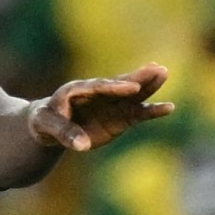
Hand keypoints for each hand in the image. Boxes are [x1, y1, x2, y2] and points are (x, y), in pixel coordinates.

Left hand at [29, 64, 174, 152]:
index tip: (131, 87)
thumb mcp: (46, 125)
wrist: (51, 125)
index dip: (115, 87)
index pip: (98, 87)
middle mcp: (98, 94)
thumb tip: (83, 146)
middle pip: (119, 85)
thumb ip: (64, 133)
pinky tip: (169, 108)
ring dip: (148, 86)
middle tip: (157, 69)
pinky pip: (138, 114)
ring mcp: (111, 104)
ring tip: (164, 74)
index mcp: (77, 90)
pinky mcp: (120, 118)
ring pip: (133, 95)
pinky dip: (152, 111)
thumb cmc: (45, 121)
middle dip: (137, 78)